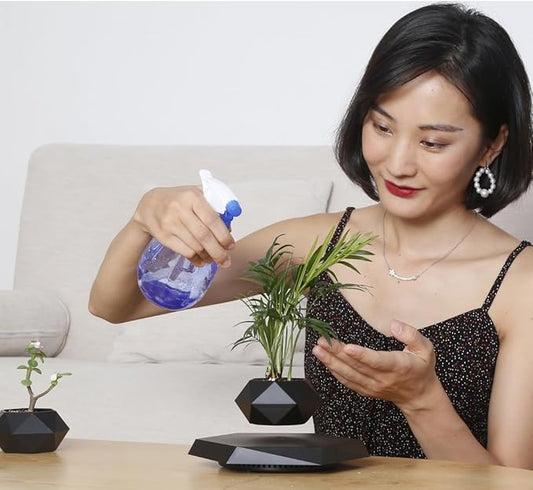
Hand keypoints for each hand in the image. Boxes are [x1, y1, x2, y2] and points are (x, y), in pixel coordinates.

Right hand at [132, 185, 234, 267]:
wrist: (150, 205)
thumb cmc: (179, 200)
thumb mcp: (197, 194)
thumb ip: (215, 205)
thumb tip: (229, 227)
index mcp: (192, 197)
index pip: (212, 219)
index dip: (223, 235)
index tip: (231, 245)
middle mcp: (180, 209)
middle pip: (204, 236)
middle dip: (218, 251)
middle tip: (226, 261)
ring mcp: (170, 223)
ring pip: (195, 246)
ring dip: (208, 256)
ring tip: (215, 259)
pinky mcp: (163, 236)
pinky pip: (185, 252)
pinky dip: (196, 259)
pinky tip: (202, 260)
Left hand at [312, 320, 440, 411]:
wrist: (419, 396)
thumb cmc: (421, 368)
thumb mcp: (425, 348)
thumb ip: (411, 335)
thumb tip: (394, 325)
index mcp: (398, 367)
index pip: (377, 361)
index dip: (361, 355)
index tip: (347, 347)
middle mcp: (383, 378)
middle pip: (357, 366)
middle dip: (337, 354)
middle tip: (323, 341)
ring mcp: (373, 386)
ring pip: (349, 375)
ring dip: (331, 362)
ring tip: (318, 350)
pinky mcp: (366, 390)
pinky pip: (348, 382)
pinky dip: (335, 372)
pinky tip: (325, 361)